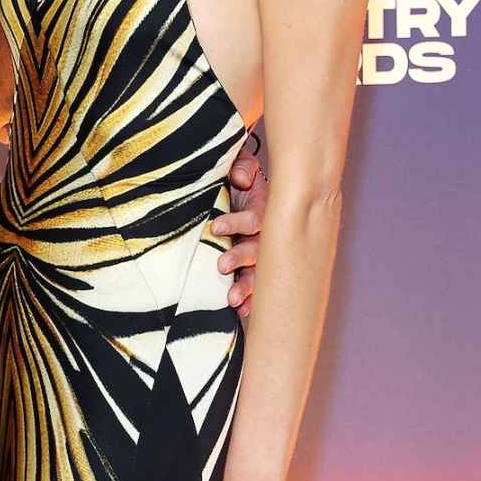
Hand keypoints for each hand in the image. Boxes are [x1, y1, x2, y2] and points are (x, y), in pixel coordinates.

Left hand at [212, 132, 267, 320]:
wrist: (236, 188)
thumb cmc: (236, 178)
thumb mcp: (238, 166)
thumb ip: (241, 167)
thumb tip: (242, 179)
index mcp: (263, 209)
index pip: (254, 219)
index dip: (238, 223)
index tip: (216, 227)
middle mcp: (264, 234)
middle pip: (259, 249)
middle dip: (241, 259)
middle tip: (221, 266)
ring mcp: (259, 253)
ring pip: (259, 273)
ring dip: (247, 286)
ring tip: (231, 300)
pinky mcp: (250, 268)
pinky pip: (255, 287)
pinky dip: (250, 301)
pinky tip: (242, 313)